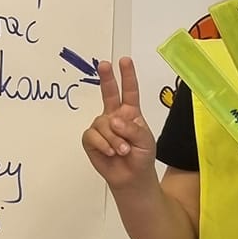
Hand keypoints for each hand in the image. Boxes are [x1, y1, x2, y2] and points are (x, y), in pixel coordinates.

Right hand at [82, 58, 157, 191]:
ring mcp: (102, 127)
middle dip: (106, 78)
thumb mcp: (146, 140)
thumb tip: (113, 120)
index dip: (128, 76)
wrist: (131, 177)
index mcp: (131, 113)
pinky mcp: (91, 139)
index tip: (125, 61)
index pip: (129, 91)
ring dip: (114, 139)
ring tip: (122, 150)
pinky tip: (111, 152)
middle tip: (104, 65)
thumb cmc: (141, 157)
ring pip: (103, 123)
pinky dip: (103, 144)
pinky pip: (93, 136)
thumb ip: (133, 128)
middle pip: (109, 93)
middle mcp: (114, 116)